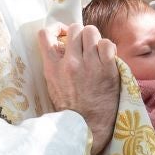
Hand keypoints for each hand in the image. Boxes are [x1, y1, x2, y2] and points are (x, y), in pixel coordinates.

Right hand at [38, 24, 120, 145]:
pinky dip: (108, 48)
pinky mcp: (107, 69)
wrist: (88, 126)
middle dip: (80, 34)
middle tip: (84, 46)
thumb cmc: (71, 107)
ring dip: (95, 39)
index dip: (56, 28)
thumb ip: (56, 64)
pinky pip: (108, 44)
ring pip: (92, 32)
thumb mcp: (53, 85)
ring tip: (96, 52)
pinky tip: (106, 58)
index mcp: (53, 67)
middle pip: (75, 28)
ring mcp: (89, 65)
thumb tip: (63, 45)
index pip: (46, 34)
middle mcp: (70, 63)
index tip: (64, 34)